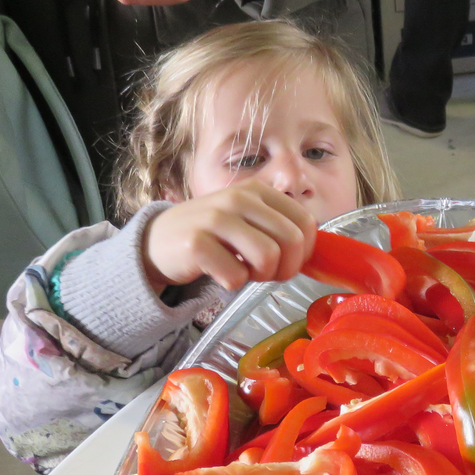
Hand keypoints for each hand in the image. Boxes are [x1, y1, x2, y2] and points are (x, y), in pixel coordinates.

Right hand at [141, 181, 316, 293]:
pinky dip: (232, 284)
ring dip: (260, 277)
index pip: (306, 222)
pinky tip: (219, 273)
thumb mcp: (247, 219)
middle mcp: (239, 198)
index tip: (287, 261)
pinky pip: (236, 276)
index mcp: (258, 191)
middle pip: (292, 242)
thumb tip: (316, 251)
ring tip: (244, 272)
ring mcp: (216, 218)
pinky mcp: (196, 243)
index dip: (304, 252)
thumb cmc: (211, 234)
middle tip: (266, 274)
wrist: (157, 241)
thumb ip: (279, 227)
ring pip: (268, 257)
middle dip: (286, 268)